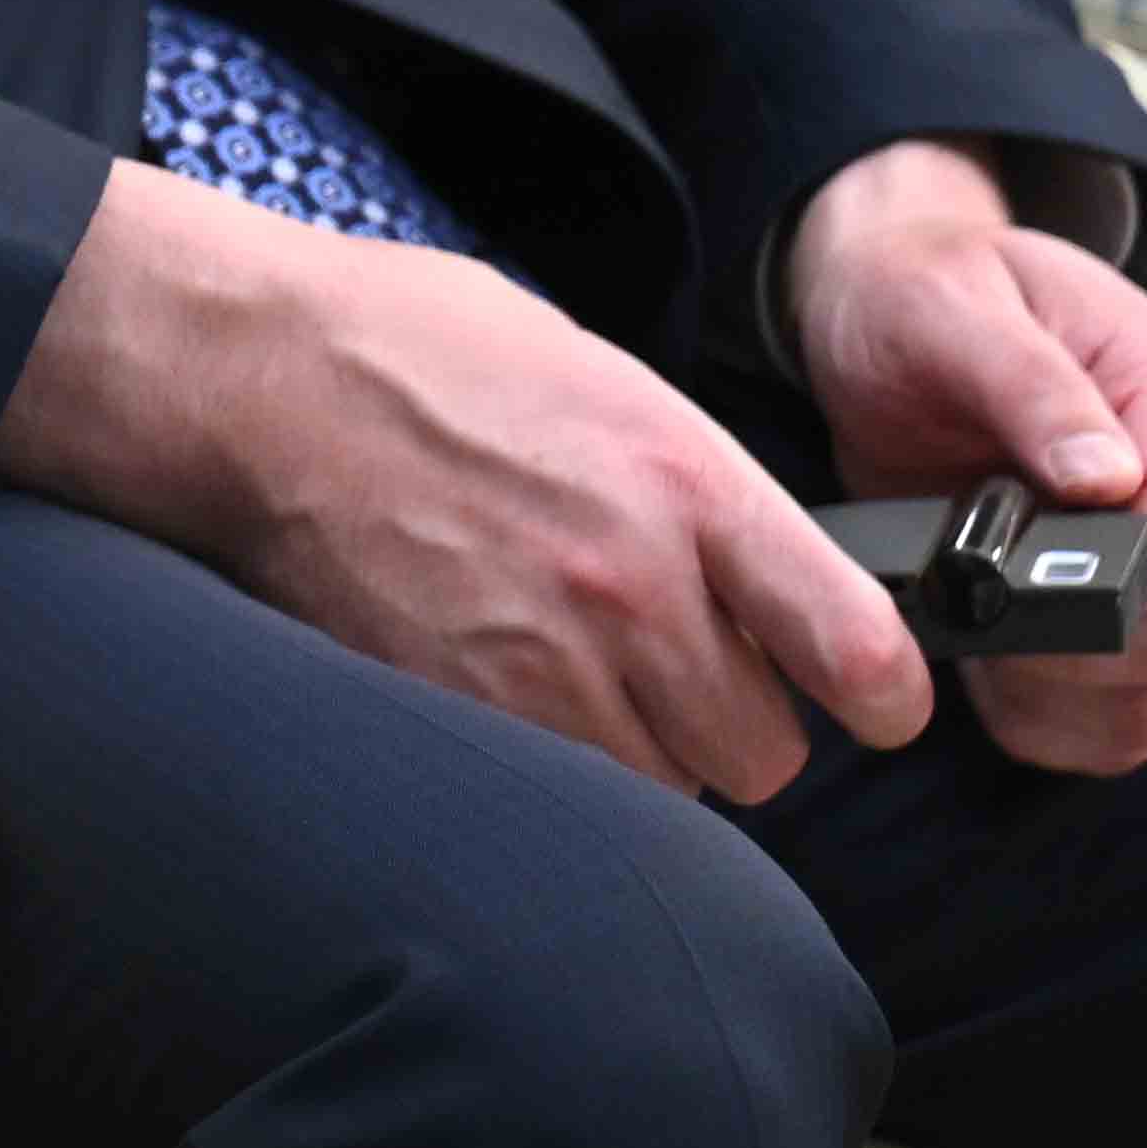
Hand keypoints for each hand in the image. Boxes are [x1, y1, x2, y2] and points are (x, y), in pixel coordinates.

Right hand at [0, 164, 926, 802]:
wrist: (257, 377)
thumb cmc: (423, 355)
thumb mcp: (603, 380)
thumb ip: (699, 492)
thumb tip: (768, 579)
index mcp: (687, 483)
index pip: (858, 649)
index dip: (888, 696)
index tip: (878, 700)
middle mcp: (633, 588)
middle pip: (765, 752)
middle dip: (729, 718)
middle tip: (668, 660)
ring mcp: (544, 664)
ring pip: (667, 788)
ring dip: (640, 749)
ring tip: (570, 664)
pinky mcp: (462, 715)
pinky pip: (565, 792)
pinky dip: (553, 763)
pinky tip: (504, 682)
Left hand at [781, 140, 1146, 774]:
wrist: (889, 308)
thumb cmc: (918, 294)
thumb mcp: (945, 304)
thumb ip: (1028, 383)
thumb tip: (1109, 478)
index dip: (1124, 575)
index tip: (1021, 583)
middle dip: (1078, 646)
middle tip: (975, 612)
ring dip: (1067, 695)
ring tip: (977, 643)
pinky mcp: (1132, 608)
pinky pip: (1131, 715)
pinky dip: (1061, 722)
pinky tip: (995, 677)